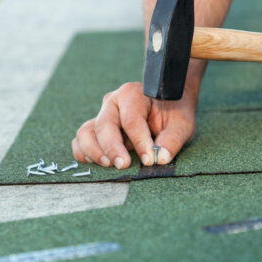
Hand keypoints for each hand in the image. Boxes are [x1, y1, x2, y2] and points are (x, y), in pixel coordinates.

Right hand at [72, 82, 196, 168]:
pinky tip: (100, 165)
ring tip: (109, 166)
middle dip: (112, 148)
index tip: (149, 159)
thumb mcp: (181, 124)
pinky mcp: (95, 131)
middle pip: (104, 125)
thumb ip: (173, 140)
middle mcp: (112, 103)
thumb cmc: (173, 113)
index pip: (132, 119)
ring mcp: (101, 116)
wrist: (167, 106)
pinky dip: (84, 155)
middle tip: (123, 165)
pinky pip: (80, 142)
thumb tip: (160, 159)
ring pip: (86, 133)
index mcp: (133, 95)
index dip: (139, 141)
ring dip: (94, 152)